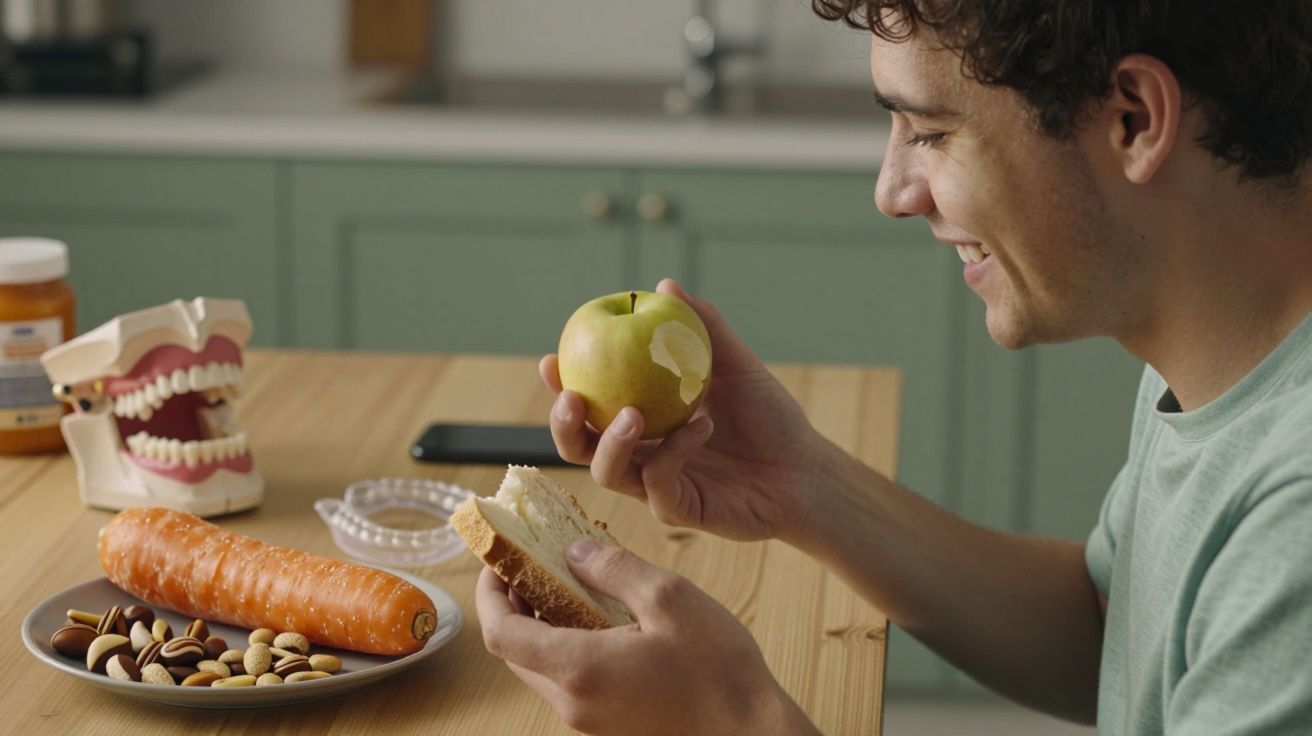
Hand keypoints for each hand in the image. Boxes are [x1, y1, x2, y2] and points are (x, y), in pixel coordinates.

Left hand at [476, 541, 815, 735]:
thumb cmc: (719, 672)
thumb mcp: (669, 599)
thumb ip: (614, 569)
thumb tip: (574, 552)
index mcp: (578, 669)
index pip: (500, 633)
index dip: (489, 593)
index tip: (497, 560)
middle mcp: (573, 703)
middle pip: (516, 652)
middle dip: (514, 605)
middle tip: (531, 563)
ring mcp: (591, 721)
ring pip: (543, 668)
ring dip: (542, 626)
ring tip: (569, 583)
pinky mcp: (610, 727)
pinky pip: (572, 683)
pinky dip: (569, 646)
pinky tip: (602, 619)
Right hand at [543, 279, 822, 542]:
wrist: (806, 468)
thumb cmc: (770, 416)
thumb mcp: (737, 364)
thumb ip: (703, 328)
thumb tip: (665, 284)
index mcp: (642, 422)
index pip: (589, 407)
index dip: (561, 388)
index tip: (551, 360)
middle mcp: (640, 456)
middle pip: (580, 448)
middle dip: (564, 425)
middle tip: (571, 397)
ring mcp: (657, 486)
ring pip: (608, 473)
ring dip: (611, 442)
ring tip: (635, 413)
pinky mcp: (680, 510)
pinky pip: (659, 484)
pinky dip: (674, 452)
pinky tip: (702, 426)